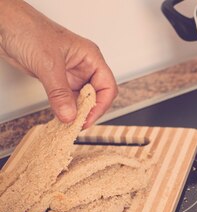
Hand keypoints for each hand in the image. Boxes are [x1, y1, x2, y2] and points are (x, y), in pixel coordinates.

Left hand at [0, 0, 117, 127]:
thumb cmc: (28, 29)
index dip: (100, 105)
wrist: (4, 24)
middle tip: (78, 123)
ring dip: (75, 111)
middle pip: (96, 95)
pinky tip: (61, 116)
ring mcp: (69, 73)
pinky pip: (65, 98)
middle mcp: (83, 66)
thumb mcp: (48, 64)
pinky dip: (64, 109)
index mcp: (90, 57)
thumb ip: (60, 93)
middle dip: (88, 110)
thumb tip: (69, 115)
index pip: (106, 86)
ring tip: (69, 123)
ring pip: (80, 99)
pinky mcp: (55, 79)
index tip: (88, 118)